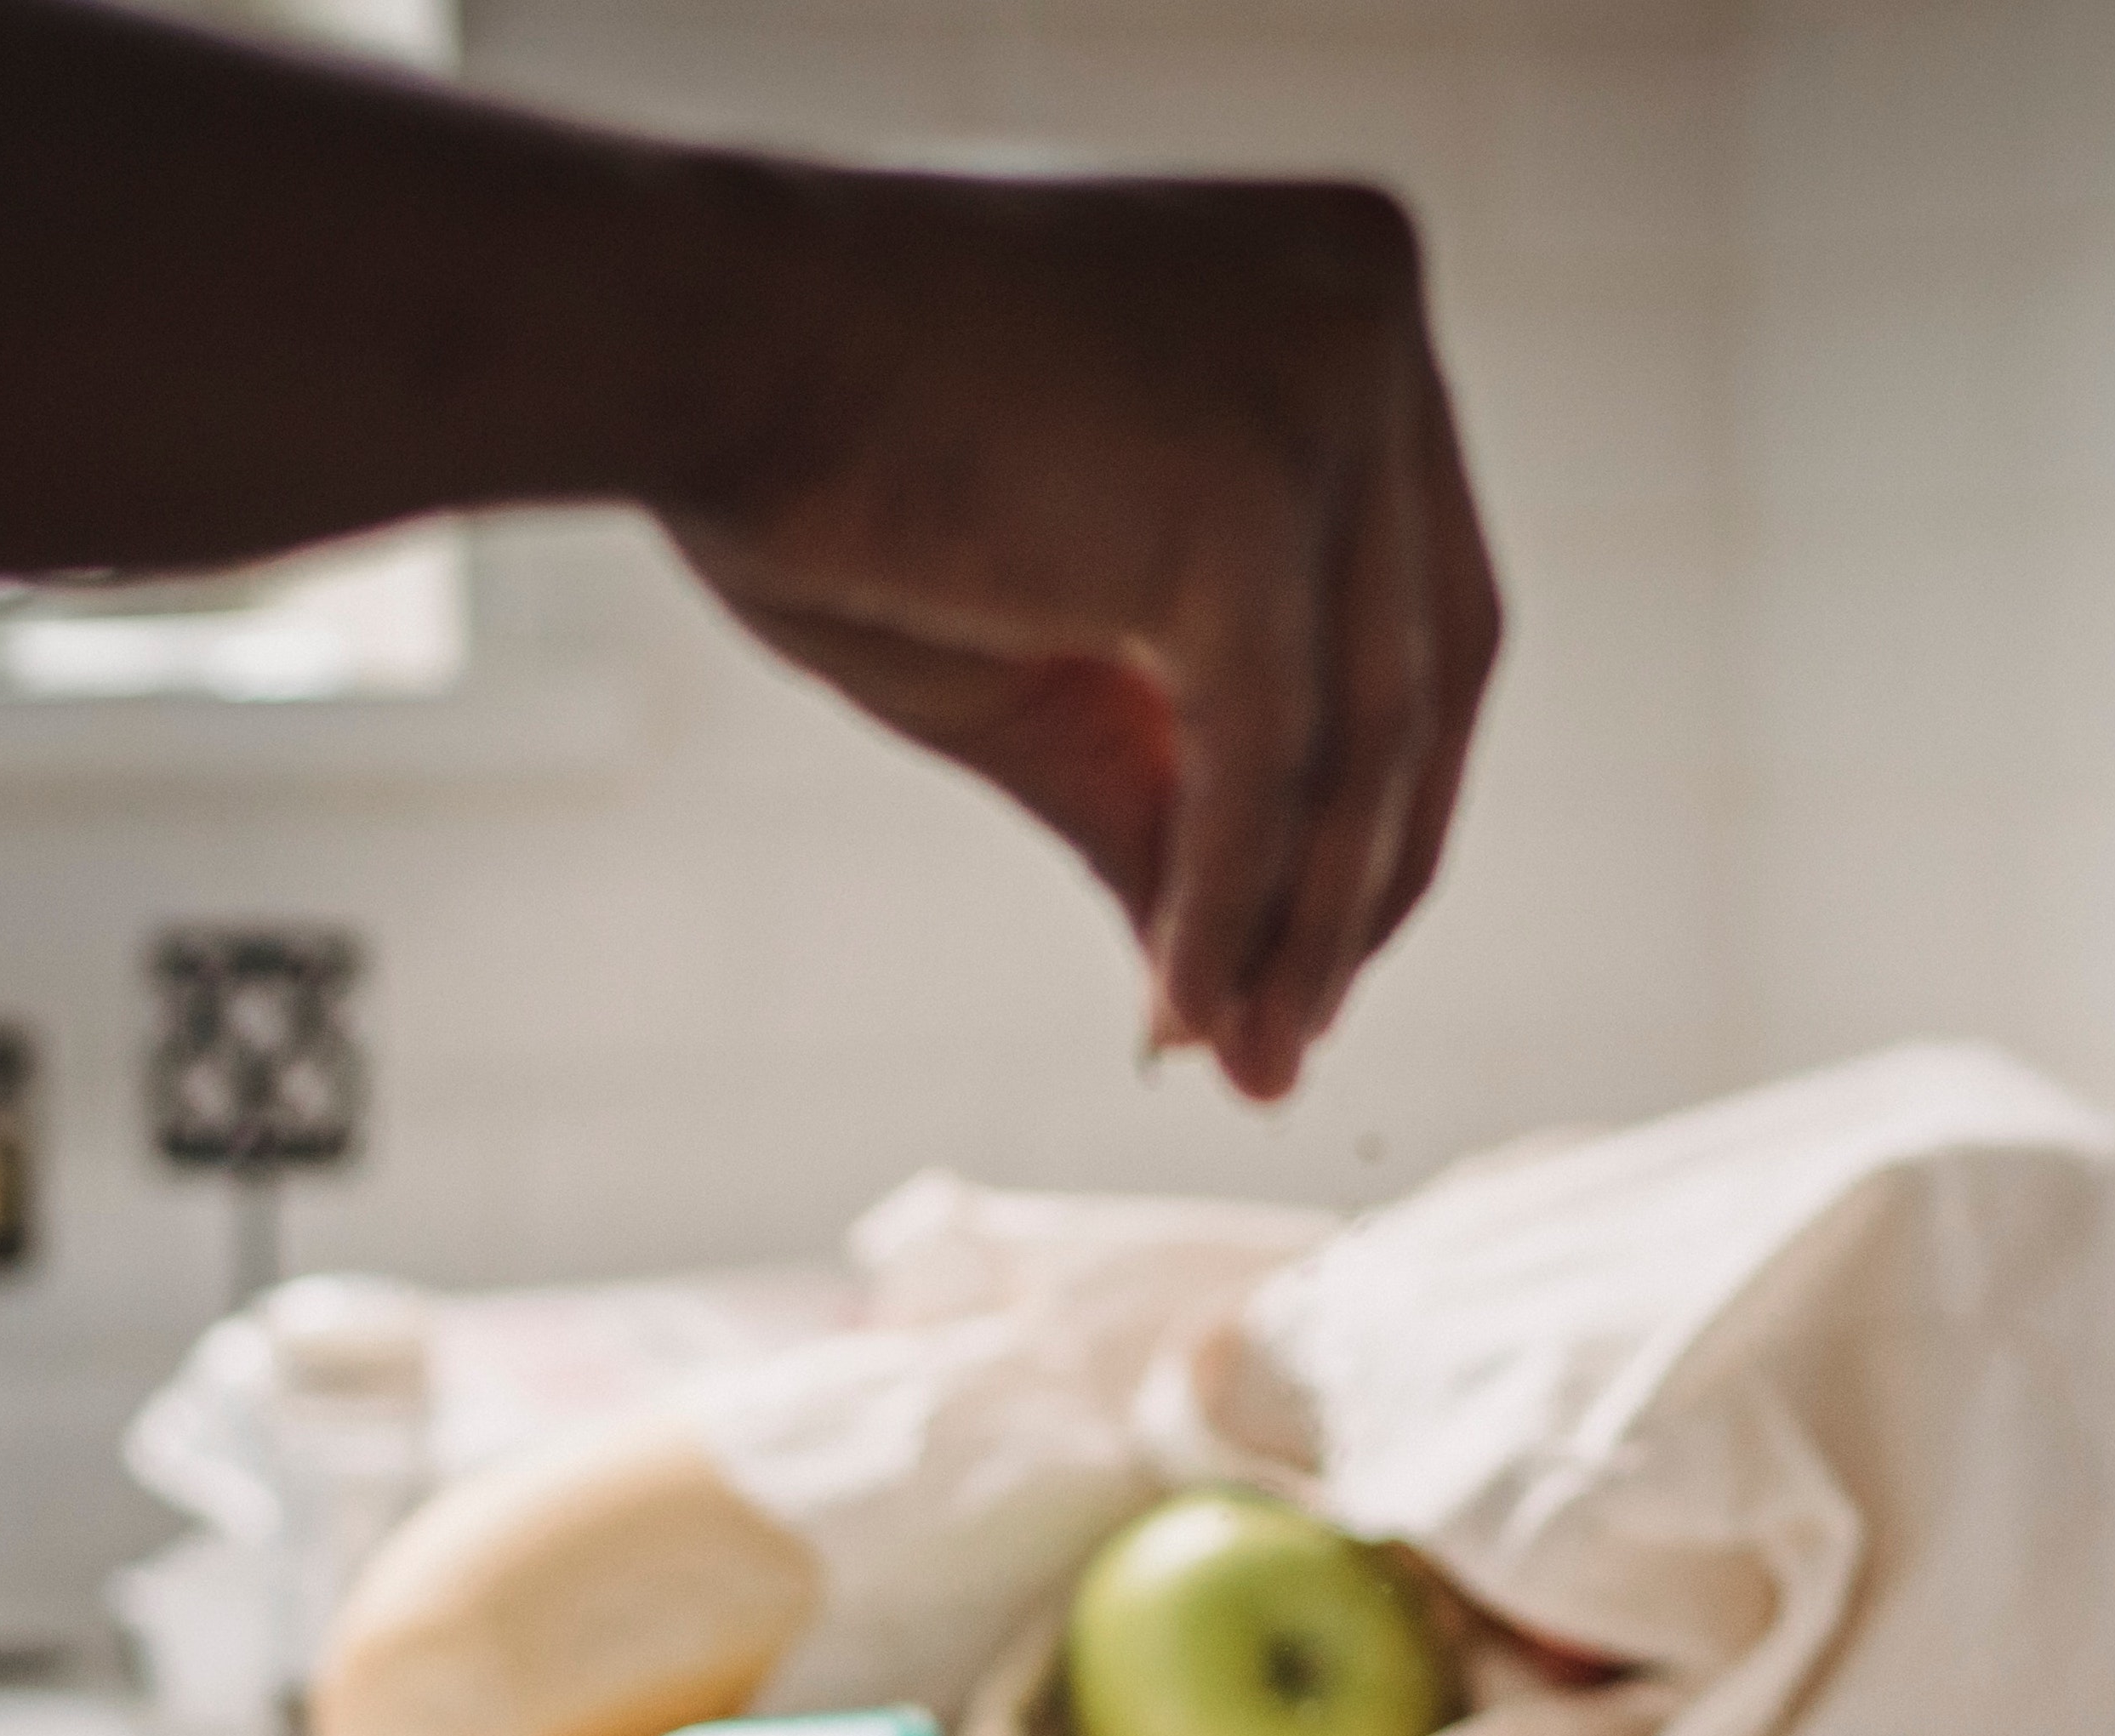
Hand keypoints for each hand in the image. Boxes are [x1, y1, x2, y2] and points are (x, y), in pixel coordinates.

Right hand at [665, 172, 1500, 1100]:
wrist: (680, 335)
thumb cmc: (838, 466)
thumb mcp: (1062, 658)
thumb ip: (1177, 800)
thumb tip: (1247, 1023)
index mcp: (1346, 297)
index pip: (1428, 603)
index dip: (1387, 799)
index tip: (1322, 945)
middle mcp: (1368, 314)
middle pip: (1433, 674)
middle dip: (1364, 881)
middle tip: (1289, 1037)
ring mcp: (1324, 392)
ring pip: (1366, 734)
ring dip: (1304, 928)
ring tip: (1243, 1059)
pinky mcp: (1247, 498)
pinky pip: (1267, 760)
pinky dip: (1229, 906)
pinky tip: (1173, 1012)